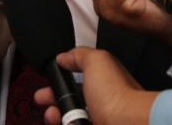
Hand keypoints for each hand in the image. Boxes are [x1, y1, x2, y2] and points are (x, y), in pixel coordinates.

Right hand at [35, 46, 157, 124]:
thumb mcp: (97, 61)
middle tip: (44, 100)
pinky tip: (65, 122)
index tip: (49, 83)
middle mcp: (101, 105)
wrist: (127, 123)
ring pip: (69, 119)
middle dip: (53, 100)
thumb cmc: (116, 95)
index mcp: (103, 84)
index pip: (78, 82)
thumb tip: (63, 56)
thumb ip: (80, 54)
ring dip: (55, 116)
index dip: (61, 81)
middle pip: (70, 103)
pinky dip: (67, 124)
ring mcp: (98, 120)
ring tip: (52, 115)